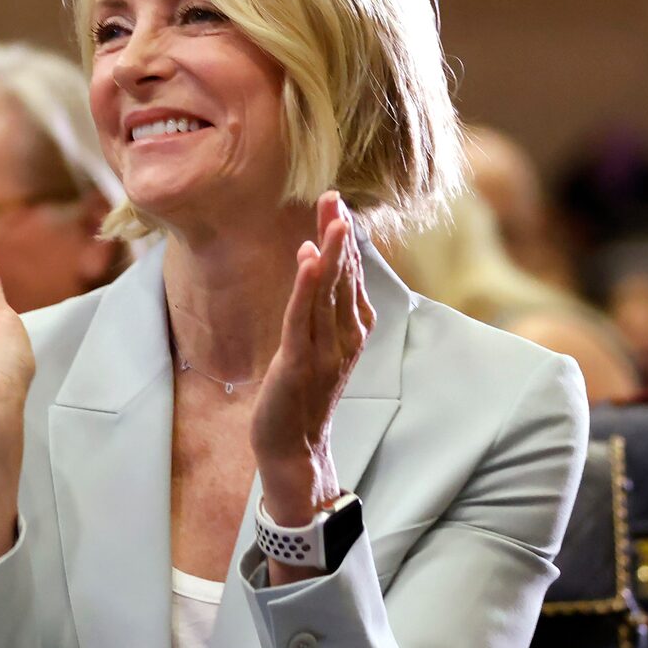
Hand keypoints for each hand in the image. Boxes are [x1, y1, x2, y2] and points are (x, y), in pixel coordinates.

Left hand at [249, 194, 372, 528]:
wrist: (295, 449)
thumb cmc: (303, 395)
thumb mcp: (318, 344)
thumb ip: (323, 306)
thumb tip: (318, 259)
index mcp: (352, 331)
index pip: (351, 276)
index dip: (344, 240)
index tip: (337, 205)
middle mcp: (345, 338)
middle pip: (344, 277)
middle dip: (339, 236)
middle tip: (334, 198)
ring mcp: (325, 351)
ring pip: (329, 294)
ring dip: (332, 254)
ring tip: (332, 218)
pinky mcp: (299, 363)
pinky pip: (303, 319)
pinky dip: (307, 288)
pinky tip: (308, 259)